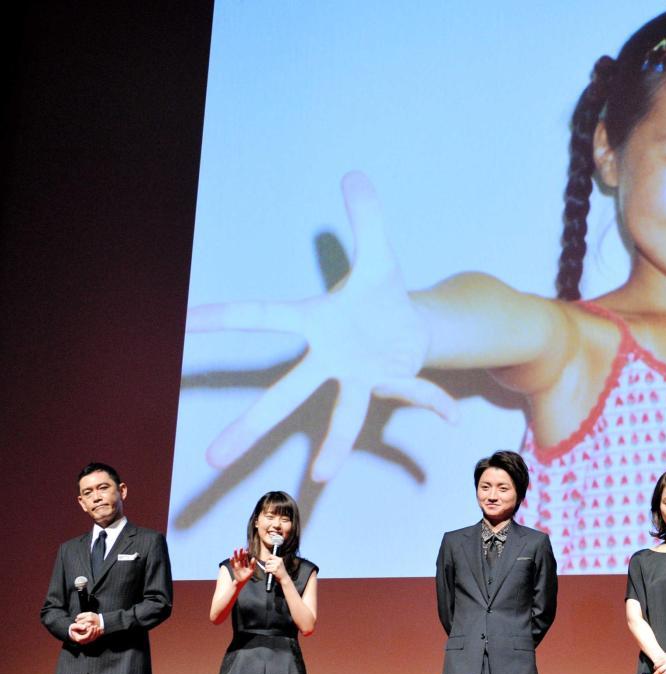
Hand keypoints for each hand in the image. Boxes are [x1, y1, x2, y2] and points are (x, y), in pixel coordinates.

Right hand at [69, 613, 102, 644]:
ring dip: (97, 633)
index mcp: (79, 639)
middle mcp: (83, 641)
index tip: (92, 626)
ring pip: (94, 638)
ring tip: (98, 627)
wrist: (73, 631)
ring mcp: (86, 641)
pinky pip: (95, 637)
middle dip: (94, 632)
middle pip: (91, 638)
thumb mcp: (74, 626)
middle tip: (95, 626)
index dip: (90, 632)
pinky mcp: (89, 639)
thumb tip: (85, 627)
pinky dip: (98, 634)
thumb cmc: (73, 628)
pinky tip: (100, 629)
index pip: (87, 636)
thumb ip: (78, 626)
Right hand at [186, 172, 457, 481]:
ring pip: (341, 415)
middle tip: (211, 457)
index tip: (180, 324)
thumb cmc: (380, 294)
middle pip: (285, 392)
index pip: (263, 316)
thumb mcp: (379, 256)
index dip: (222, 319)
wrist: (408, 322)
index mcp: (316, 322)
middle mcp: (329, 359)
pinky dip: (433, 402)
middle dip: (251, 424)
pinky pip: (413, 395)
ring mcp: (358, 378)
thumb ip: (368, 220)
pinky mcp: (390, 386)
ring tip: (322, 475)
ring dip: (333, 445)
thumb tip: (354, 175)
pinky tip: (453, 418)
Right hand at [229, 548, 254, 583]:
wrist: (241, 582)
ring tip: (235, 549)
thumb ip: (252, 564)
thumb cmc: (247, 576)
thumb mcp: (251, 570)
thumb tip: (254, 558)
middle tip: (241, 547)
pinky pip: (232, 564)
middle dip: (240, 552)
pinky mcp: (234, 568)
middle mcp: (240, 564)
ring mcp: (237, 566)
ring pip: (236, 559)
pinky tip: (231, 557)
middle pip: (240, 557)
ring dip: (235, 554)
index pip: (245, 557)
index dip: (245, 554)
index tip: (246, 550)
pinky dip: (231, 561)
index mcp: (245, 564)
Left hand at [260, 552, 289, 585]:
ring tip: (268, 570)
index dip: (268, 559)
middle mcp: (278, 562)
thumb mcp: (280, 564)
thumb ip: (275, 561)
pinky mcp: (274, 570)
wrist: (284, 577)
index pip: (271, 556)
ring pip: (267, 566)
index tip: (268, 562)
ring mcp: (276, 566)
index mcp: (280, 559)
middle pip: (268, 561)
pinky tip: (267, 572)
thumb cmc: (281, 571)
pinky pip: (267, 569)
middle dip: (266, 564)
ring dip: (266, 568)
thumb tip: (267, 560)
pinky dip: (266, 571)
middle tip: (267, 567)